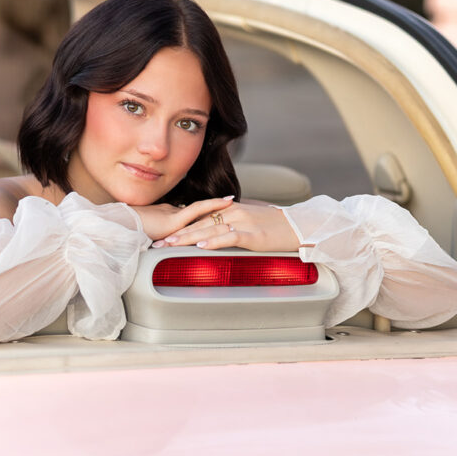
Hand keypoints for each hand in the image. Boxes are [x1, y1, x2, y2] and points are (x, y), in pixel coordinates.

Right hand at [131, 196, 234, 239]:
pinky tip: (227, 203)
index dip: (203, 211)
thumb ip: (159, 242)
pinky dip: (213, 206)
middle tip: (229, 203)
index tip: (214, 210)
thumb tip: (164, 247)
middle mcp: (171, 214)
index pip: (189, 214)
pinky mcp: (173, 220)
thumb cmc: (126, 238)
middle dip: (213, 209)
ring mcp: (173, 216)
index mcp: (166, 219)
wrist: (118, 233)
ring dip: (217, 207)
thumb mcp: (146, 241)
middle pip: (197, 210)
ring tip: (233, 203)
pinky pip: (197, 210)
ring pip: (201, 209)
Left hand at [152, 201, 301, 251]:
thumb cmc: (274, 227)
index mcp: (230, 209)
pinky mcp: (253, 234)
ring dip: (188, 238)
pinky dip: (214, 241)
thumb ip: (228, 225)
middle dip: (176, 234)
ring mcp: (242, 222)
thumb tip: (212, 234)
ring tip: (171, 245)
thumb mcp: (247, 222)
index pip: (199, 218)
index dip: (179, 227)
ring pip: (209, 229)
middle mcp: (233, 212)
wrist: (299, 227)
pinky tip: (202, 246)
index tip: (162, 235)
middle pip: (199, 223)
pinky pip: (229, 237)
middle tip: (157, 243)